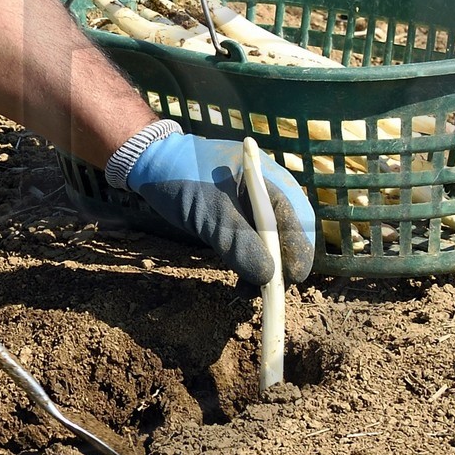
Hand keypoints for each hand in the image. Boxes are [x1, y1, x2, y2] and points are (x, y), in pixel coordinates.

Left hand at [120, 130, 315, 291]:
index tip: (285, 283)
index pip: (299, 226)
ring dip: (266, 270)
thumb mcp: (211, 214)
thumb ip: (239, 243)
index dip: (297, 257)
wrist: (155, 162)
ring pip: (275, 245)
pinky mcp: (244, 218)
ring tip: (246, 290)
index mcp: (272, 184)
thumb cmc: (183, 179)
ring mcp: (258, 206)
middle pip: (292, 237)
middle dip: (282, 268)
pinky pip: (258, 244)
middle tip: (262, 293)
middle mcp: (272, 194)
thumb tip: (267, 277)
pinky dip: (252, 263)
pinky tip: (241, 280)